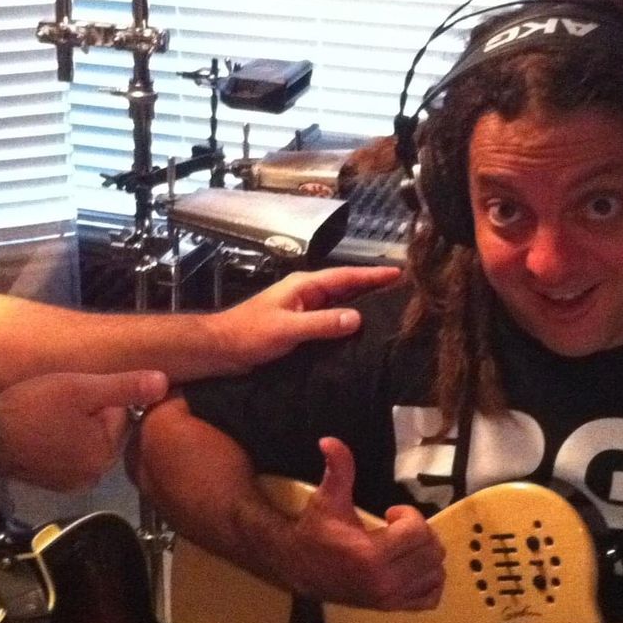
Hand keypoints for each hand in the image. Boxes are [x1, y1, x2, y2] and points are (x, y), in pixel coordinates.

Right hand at [0, 370, 167, 489]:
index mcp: (104, 455)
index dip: (98, 397)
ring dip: (74, 426)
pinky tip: (41, 430)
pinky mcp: (51, 483)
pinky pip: (68, 455)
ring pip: (86, 442)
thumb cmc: (33, 407)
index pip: (120, 415)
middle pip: (105, 432)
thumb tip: (166, 382)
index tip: (73, 392)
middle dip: (88, 414)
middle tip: (60, 401)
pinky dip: (60, 441)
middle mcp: (93, 476)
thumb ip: (126, 386)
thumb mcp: (82, 388)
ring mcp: (70, 483)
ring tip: (49, 414)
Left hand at [211, 266, 400, 372]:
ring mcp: (302, 310)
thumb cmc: (249, 334)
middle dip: (372, 287)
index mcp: (304, 286)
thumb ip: (322, 323)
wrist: (221, 350)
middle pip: (346, 288)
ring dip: (361, 305)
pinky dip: (346, 323)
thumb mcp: (287, 328)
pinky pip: (330, 321)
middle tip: (401, 291)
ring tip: (389, 310)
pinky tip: (359, 333)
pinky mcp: (299, 327)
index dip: (372, 275)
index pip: (345, 277)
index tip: (398, 273)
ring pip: (339, 304)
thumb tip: (358, 318)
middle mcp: (306, 294)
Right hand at [278, 437, 444, 610]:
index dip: (409, 515)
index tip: (392, 512)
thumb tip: (330, 440)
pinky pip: (430, 598)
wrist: (298, 567)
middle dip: (420, 533)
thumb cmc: (315, 531)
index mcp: (371, 555)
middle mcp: (384, 582)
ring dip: (427, 554)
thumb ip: (338, 469)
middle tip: (400, 527)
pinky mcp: (391, 607)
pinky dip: (430, 581)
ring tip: (405, 546)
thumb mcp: (328, 498)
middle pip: (432, 552)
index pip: (418, 532)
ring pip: (436, 574)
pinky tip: (413, 566)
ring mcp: (389, 598)